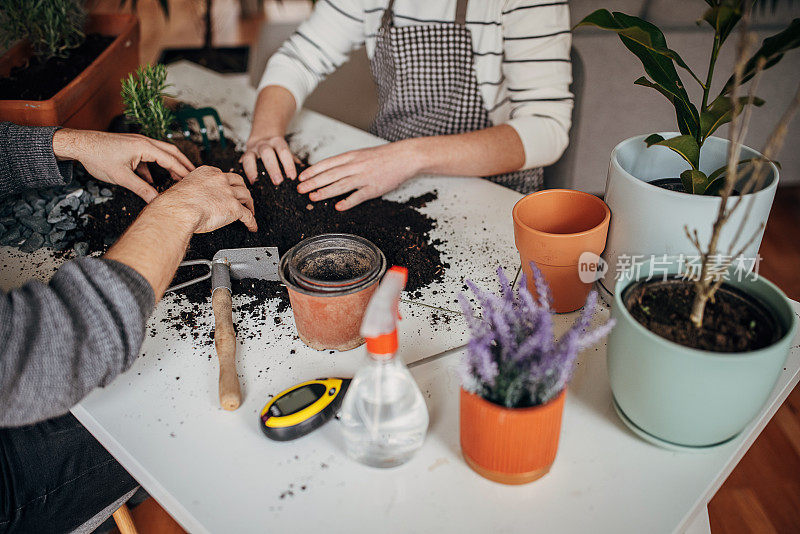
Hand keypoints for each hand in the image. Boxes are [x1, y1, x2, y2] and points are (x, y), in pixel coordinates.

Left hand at [52, 129, 194, 202]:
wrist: (78, 145)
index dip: (183, 171)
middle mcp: (144, 141)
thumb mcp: (122, 177)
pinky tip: (151, 179)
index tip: (194, 180)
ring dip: (170, 164)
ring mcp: (137, 142)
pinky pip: (148, 156)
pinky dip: (154, 167)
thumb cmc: (98, 157)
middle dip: (184, 164)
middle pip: (171, 151)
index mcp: (144, 146)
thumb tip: (156, 202)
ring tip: (179, 178)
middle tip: (195, 176)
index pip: (171, 160)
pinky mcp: (131, 146)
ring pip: (161, 152)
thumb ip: (142, 189)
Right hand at [154, 166, 257, 232]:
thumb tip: (192, 198)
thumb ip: (193, 190)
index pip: (224, 176)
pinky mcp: (234, 208)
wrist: (179, 210)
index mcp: (208, 173)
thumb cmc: (176, 203)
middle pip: (239, 183)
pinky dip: (252, 221)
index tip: (229, 188)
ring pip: (246, 196)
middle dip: (243, 190)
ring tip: (250, 210)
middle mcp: (220, 180)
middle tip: (243, 198)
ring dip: (249, 204)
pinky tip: (252, 226)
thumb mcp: (184, 188)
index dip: (229, 183)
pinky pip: (248, 215)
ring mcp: (229, 193)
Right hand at [240, 135, 297, 184]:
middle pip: (267, 154)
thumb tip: (305, 173)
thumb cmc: (277, 149)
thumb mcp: (286, 151)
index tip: (292, 177)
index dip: (288, 164)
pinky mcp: (243, 155)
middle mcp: (264, 144)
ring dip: (252, 170)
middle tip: (278, 181)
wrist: (262, 137)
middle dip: (272, 168)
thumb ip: (293, 161)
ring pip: (250, 158)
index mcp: (277, 142)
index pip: (284, 152)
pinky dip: (244, 172)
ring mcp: (252, 149)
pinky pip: (242, 163)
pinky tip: (246, 182)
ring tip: (256, 181)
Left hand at [297, 141, 419, 210]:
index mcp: (352, 156)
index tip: (301, 177)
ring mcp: (364, 177)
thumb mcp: (362, 154)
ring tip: (313, 197)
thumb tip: (332, 170)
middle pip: (330, 175)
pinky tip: (338, 207)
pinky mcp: (374, 188)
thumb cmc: (384, 156)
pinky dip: (348, 202)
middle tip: (300, 189)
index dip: (313, 171)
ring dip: (325, 192)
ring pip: (341, 185)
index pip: (328, 163)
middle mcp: (356, 166)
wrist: (405, 157)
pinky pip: (359, 196)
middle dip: (313, 182)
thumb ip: (348, 162)